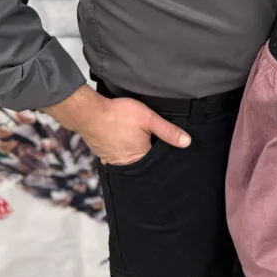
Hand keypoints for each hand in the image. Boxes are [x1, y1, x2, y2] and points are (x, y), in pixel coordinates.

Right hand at [44, 86, 189, 165]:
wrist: (89, 112)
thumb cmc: (119, 114)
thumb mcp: (149, 118)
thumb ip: (168, 131)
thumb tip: (187, 142)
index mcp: (140, 158)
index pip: (156, 161)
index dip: (161, 153)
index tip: (163, 146)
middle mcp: (125, 164)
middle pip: (142, 161)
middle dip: (147, 153)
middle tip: (147, 140)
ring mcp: (112, 160)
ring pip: (128, 159)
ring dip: (132, 151)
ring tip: (134, 138)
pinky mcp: (102, 154)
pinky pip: (115, 155)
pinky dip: (119, 149)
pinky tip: (121, 139)